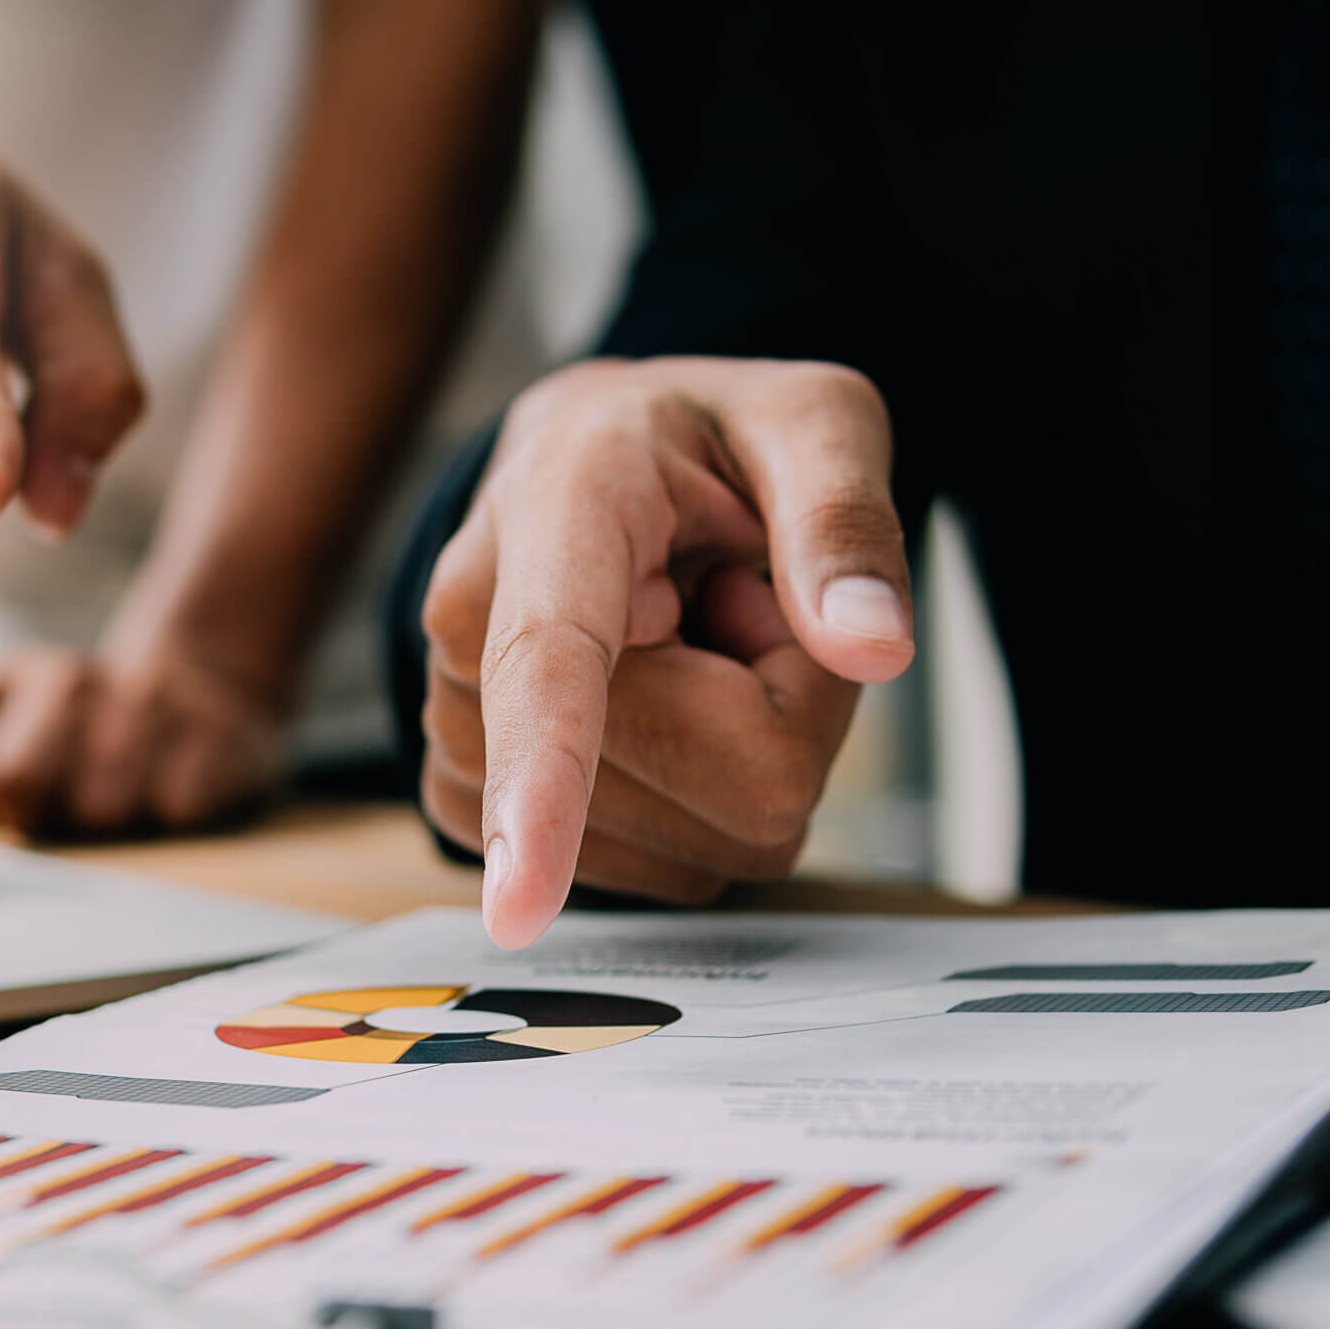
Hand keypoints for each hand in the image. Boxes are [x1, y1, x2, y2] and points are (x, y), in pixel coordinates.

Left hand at [0, 643, 283, 835]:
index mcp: (7, 680)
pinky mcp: (217, 732)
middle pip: (18, 778)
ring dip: (110, 817)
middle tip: (62, 800)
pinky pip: (177, 804)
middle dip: (35, 808)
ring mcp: (147, 700)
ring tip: (121, 792)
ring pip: (103, 803)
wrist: (205, 686)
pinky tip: (175, 787)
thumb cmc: (78, 732)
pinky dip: (174, 813)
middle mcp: (70, 678)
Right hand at [419, 358, 915, 948]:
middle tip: (741, 596)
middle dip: (774, 702)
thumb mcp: (814, 422)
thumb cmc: (704, 441)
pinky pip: (652, 867)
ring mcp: (458, 723)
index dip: (543, 783)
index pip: (548, 660)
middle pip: (695, 769)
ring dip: (732, 754)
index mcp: (557, 505)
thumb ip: (845, 521)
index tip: (520, 906)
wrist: (594, 458)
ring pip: (681, 833)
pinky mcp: (470, 799)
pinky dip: (691, 802)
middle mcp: (472, 618)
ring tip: (691, 636)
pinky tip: (658, 700)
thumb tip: (872, 648)